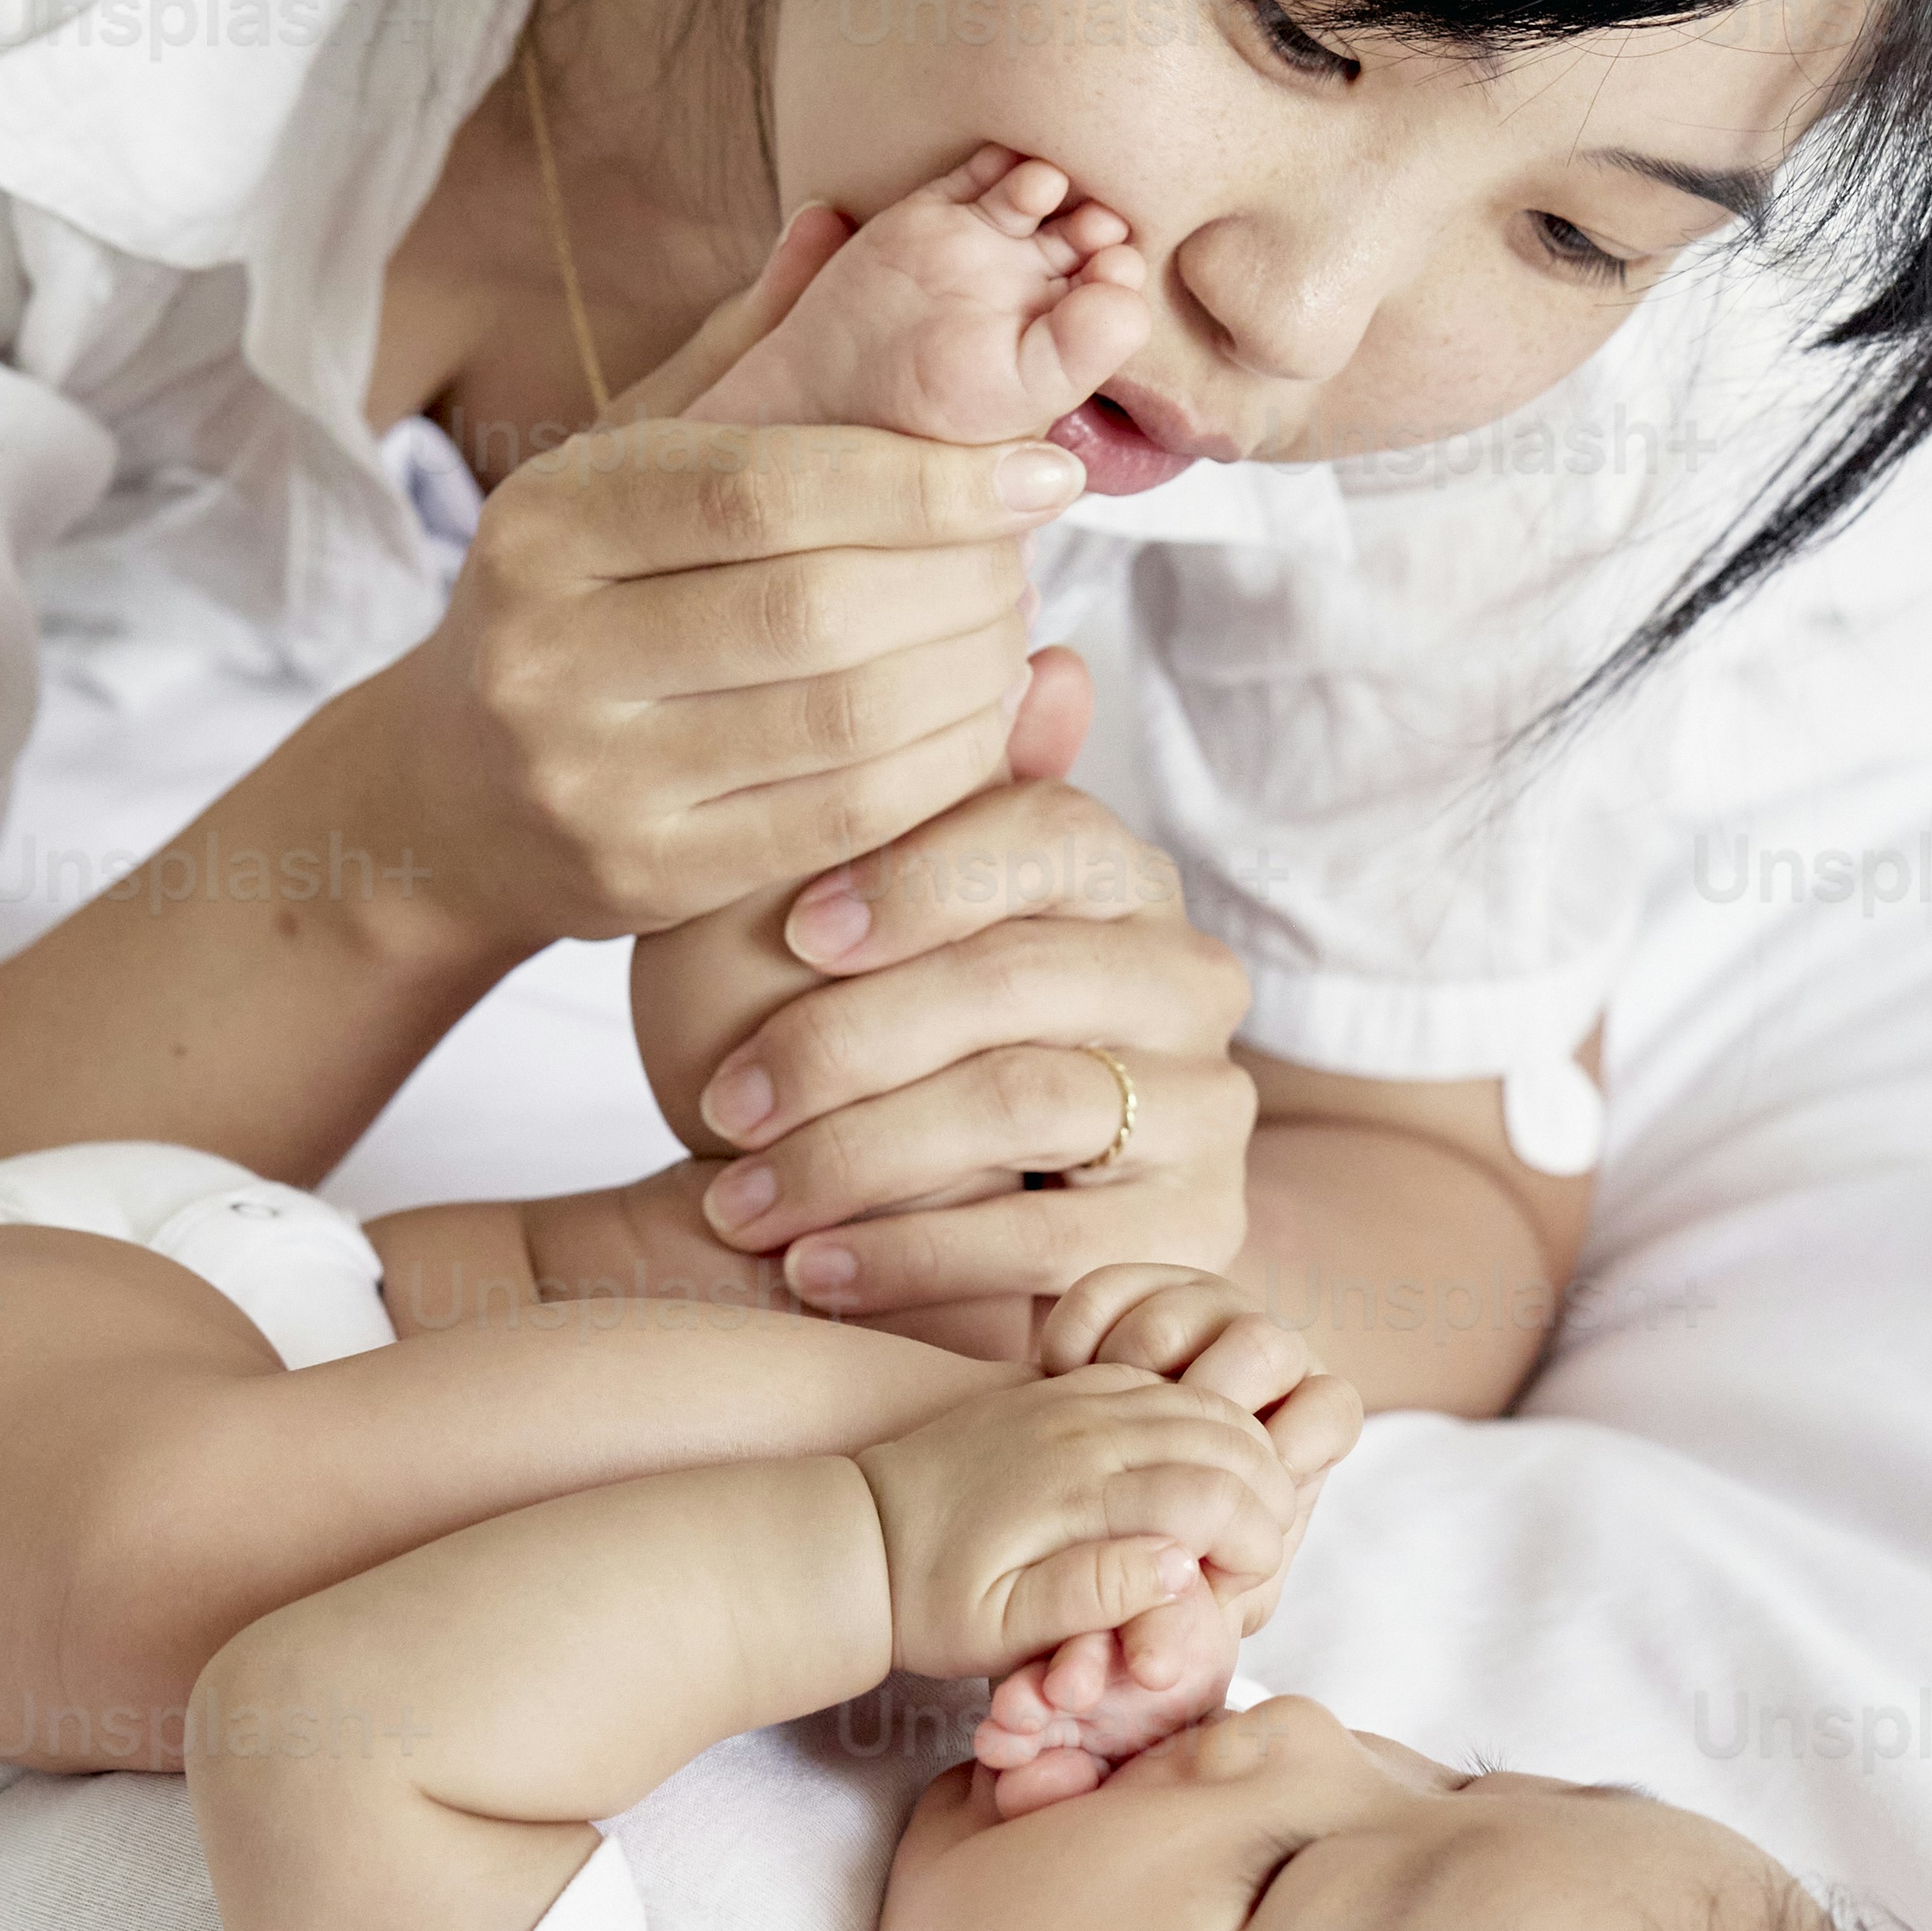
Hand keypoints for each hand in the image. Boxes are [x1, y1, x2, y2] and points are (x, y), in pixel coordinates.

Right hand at [378, 221, 1075, 958]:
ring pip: (843, 719)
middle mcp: (549, 647)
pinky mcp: (645, 878)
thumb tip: (841, 223)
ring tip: (1016, 633)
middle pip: (817, 607)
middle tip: (1032, 562)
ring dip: (971, 674)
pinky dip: (944, 765)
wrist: (453, 797)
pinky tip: (986, 719)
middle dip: (963, 580)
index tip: (1041, 471)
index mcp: (547, 520)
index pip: (767, 486)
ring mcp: (591, 775)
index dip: (926, 479)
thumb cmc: (574, 601)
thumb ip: (735, 360)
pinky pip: (844, 819)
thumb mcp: (620, 469)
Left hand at [685, 718, 1257, 1326]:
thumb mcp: (856, 920)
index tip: (791, 933)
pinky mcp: (1195, 1233)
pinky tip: (811, 1270)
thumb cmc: (865, 1054)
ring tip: (741, 1198)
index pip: (1045, 832)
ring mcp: (1208, 1108)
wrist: (909, 1229)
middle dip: (846, 1043)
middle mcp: (1188, 977)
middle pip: (1019, 978)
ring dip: (858, 1158)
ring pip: (1028, 1105)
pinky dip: (911, 1257)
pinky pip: (1051, 1239)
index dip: (914, 874)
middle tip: (723, 1100)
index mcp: (1118, 875)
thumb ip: (924, 793)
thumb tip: (1047, 659)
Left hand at [962, 1272, 1361, 1806]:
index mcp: (1076, 1489)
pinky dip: (1200, 1419)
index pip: (1214, 1494)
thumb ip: (1092, 1596)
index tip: (1249, 1584)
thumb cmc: (927, 1602)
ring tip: (1249, 1512)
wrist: (853, 1538)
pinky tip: (1203, 1465)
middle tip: (1267, 1547)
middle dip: (1268, 1493)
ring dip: (1243, 1450)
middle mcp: (1081, 1427)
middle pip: (1224, 1435)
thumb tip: (1178, 1566)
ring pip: (1199, 1399)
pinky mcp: (1059, 1390)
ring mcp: (1070, 1399)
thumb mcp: (1000, 1629)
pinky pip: (1158, 1382)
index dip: (1257, 1540)